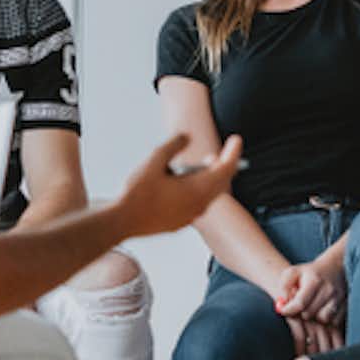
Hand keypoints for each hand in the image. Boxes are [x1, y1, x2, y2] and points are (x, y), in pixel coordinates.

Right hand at [113, 134, 241, 236]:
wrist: (122, 221)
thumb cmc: (137, 192)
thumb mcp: (155, 160)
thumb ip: (174, 145)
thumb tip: (186, 137)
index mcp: (197, 188)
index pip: (225, 168)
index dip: (233, 152)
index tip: (236, 139)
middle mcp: (199, 204)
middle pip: (221, 182)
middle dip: (224, 165)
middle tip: (222, 152)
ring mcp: (190, 216)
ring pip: (210, 194)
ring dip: (210, 178)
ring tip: (204, 165)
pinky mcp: (181, 222)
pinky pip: (199, 203)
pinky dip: (200, 190)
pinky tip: (186, 184)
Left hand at [270, 261, 344, 353]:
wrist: (336, 266)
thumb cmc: (310, 272)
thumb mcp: (293, 273)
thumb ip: (284, 286)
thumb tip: (282, 303)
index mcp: (314, 280)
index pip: (300, 303)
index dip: (289, 310)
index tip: (284, 310)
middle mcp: (328, 290)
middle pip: (309, 314)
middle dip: (301, 312)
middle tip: (300, 306)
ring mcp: (339, 298)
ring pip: (322, 320)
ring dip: (315, 317)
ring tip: (312, 308)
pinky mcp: (347, 306)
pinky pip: (334, 322)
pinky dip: (327, 320)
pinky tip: (322, 310)